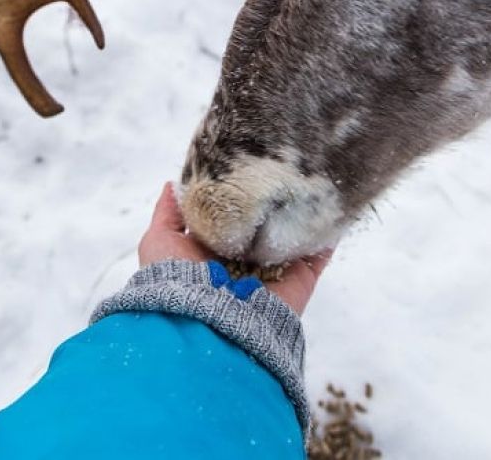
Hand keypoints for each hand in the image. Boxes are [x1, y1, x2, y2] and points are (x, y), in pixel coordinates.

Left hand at [138, 183, 332, 314]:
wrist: (205, 324)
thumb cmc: (175, 280)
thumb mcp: (159, 241)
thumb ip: (168, 213)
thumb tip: (173, 185)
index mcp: (212, 253)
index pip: (229, 218)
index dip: (236, 195)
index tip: (244, 167)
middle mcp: (244, 263)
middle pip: (263, 226)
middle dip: (271, 201)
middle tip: (281, 166)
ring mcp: (273, 273)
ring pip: (291, 236)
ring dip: (301, 212)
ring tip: (311, 178)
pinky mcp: (298, 283)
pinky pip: (317, 256)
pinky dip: (326, 235)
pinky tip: (331, 207)